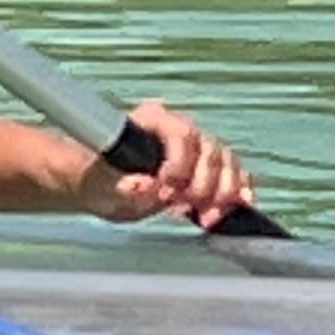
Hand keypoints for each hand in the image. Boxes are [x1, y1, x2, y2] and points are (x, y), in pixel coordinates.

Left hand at [77, 100, 258, 232]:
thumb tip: (144, 185)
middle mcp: (178, 128)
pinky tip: (233, 207)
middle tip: (180, 208)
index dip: (179, 166)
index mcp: (151, 120)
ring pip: (227, 162)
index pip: (182, 134)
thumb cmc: (97, 178)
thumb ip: (123, 185)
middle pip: (210, 150)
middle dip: (201, 186)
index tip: (165, 193)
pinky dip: (237, 192)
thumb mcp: (101, 184)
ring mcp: (196, 147)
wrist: (101, 188)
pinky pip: (235, 174)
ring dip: (221, 194)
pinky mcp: (207, 168)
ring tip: (202, 215)